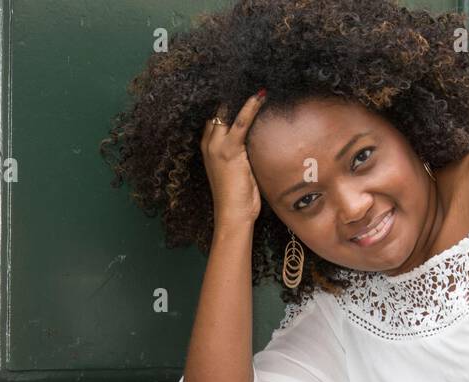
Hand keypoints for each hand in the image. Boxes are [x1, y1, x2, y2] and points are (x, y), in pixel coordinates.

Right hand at [200, 91, 266, 230]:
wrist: (232, 215)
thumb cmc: (238, 198)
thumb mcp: (240, 171)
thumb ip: (243, 154)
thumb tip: (258, 141)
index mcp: (208, 148)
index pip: (216, 119)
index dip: (228, 105)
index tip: (240, 89)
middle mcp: (209, 143)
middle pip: (220, 111)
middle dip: (233, 97)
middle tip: (249, 78)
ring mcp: (217, 146)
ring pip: (229, 113)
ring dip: (243, 98)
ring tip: (259, 84)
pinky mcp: (229, 150)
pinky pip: (241, 122)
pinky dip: (250, 107)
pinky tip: (260, 96)